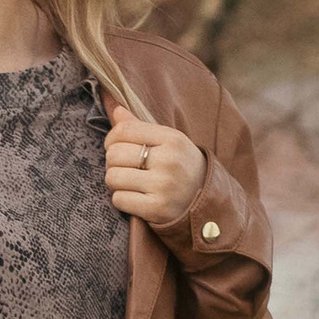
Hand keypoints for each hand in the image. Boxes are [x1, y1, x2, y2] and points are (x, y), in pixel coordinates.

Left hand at [104, 106, 204, 223]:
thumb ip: (140, 126)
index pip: (124, 130)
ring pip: (113, 178)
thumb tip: (114, 109)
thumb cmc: (182, 167)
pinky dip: (121, 199)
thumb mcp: (169, 142)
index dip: (111, 138)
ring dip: (115, 182)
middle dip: (112, 162)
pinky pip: (119, 199)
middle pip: (115, 154)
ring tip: (129, 182)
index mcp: (172, 139)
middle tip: (123, 168)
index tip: (114, 146)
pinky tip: (135, 198)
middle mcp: (169, 160)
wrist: (207, 202)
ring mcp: (163, 186)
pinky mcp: (156, 209)